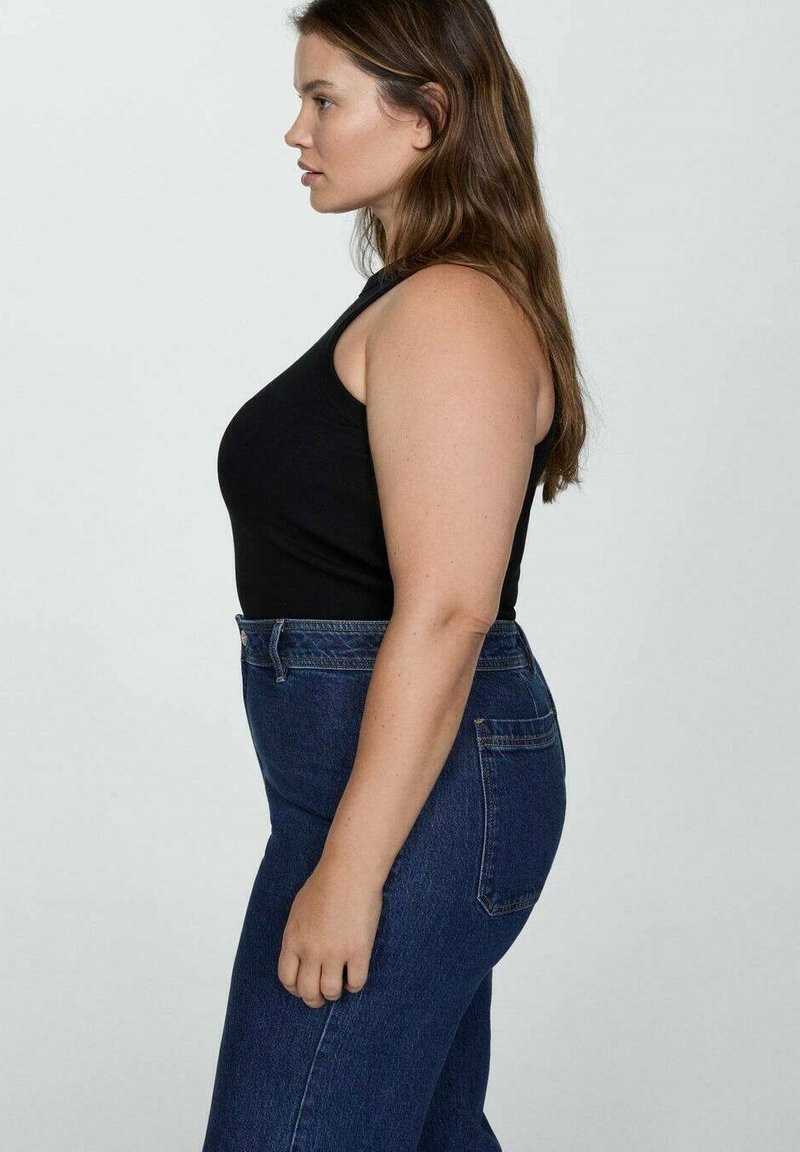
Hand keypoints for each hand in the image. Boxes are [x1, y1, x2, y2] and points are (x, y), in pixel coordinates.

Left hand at [278, 851, 384, 1007]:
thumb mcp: (298, 910)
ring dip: (335, 993)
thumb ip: (298, 935)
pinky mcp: (359, 951)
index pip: (287, 978)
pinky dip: (355, 984)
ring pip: (331, 992)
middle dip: (314, 998)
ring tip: (339, 985)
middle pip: (307, 991)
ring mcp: (335, 952)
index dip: (295, 988)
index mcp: (293, 939)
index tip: (303, 987)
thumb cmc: (325, 884)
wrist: (350, 871)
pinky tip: (355, 974)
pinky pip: (356, 983)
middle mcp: (311, 950)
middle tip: (322, 996)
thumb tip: (301, 955)